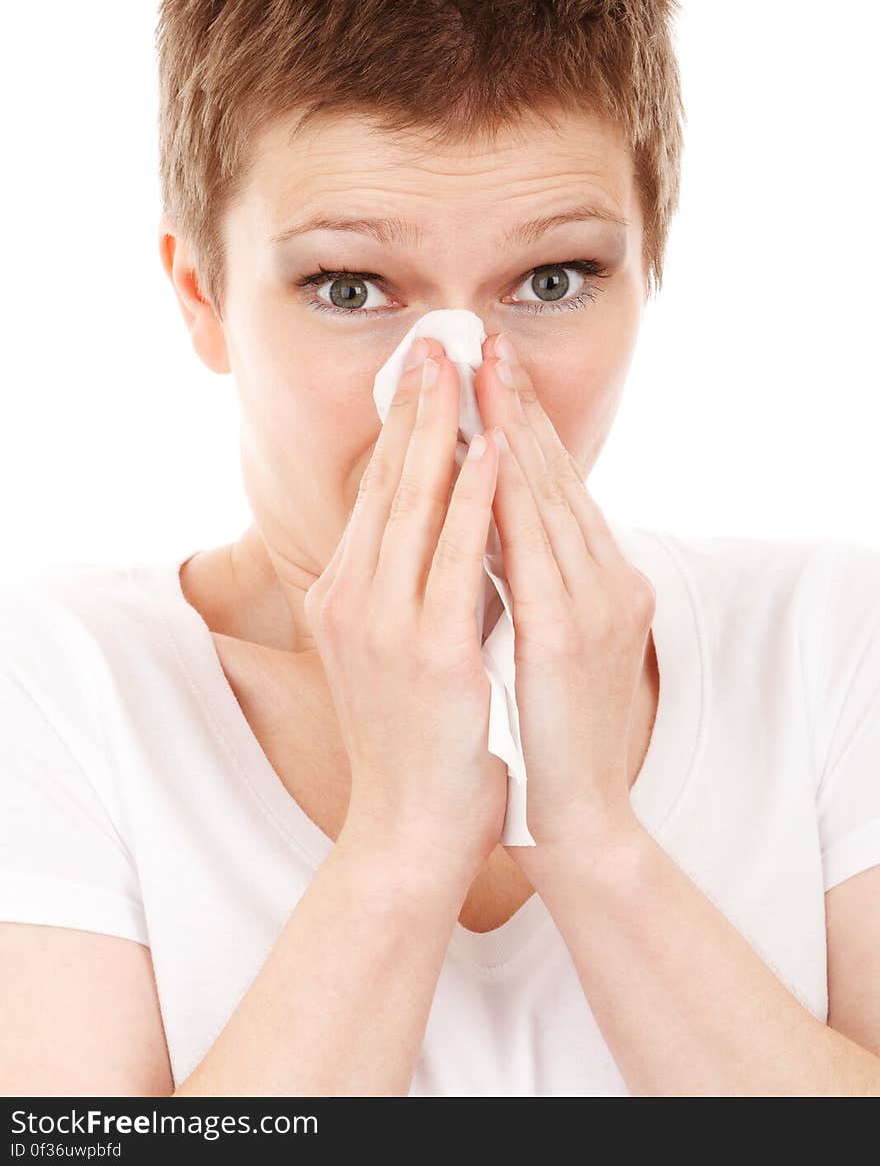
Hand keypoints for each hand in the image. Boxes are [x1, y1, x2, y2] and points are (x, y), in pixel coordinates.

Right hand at [304, 338, 508, 882]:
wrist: (409, 829)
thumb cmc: (414, 742)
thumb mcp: (396, 650)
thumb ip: (407, 586)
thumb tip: (441, 524)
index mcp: (344, 595)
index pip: (376, 492)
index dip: (400, 427)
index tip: (420, 373)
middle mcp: (353, 598)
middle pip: (388, 482)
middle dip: (415, 407)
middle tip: (434, 343)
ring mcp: (385, 622)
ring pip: (417, 503)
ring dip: (443, 428)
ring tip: (462, 370)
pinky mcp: (429, 650)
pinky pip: (456, 554)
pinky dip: (474, 495)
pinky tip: (492, 448)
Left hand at [473, 330, 655, 866]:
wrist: (572, 820)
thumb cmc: (543, 735)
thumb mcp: (537, 644)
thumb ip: (519, 583)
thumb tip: (477, 528)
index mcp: (595, 583)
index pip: (553, 489)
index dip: (523, 427)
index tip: (489, 374)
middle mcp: (606, 581)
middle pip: (555, 477)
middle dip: (517, 407)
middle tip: (485, 345)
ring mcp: (592, 605)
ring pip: (549, 497)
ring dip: (516, 429)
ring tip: (485, 373)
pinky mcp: (568, 635)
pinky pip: (536, 548)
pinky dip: (515, 493)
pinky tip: (494, 450)